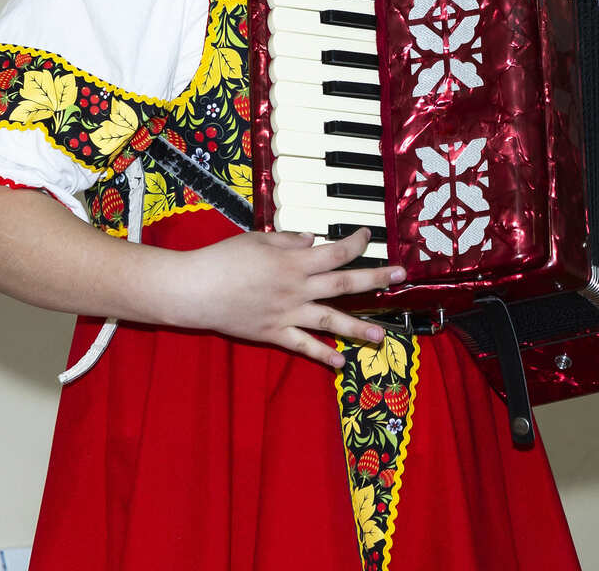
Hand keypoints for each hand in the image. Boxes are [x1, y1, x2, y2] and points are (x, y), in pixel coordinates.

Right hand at [180, 227, 405, 367]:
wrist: (196, 289)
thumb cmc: (223, 258)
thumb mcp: (257, 239)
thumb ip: (289, 241)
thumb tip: (314, 240)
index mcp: (294, 261)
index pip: (335, 252)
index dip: (357, 242)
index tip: (369, 235)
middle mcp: (297, 288)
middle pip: (344, 284)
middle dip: (376, 279)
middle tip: (401, 277)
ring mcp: (288, 313)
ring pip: (330, 321)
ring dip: (358, 328)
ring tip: (382, 336)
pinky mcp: (274, 333)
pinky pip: (303, 346)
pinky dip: (322, 355)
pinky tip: (340, 364)